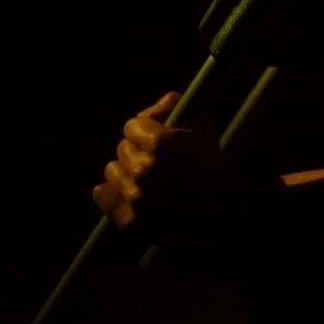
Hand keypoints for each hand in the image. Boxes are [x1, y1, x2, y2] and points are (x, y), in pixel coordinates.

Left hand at [93, 93, 278, 242]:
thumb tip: (164, 102)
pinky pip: (103, 193)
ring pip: (112, 170)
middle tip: (160, 162)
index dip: (146, 130)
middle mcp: (144, 170)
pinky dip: (112, 192)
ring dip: (127, 172)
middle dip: (138, 151)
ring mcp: (135, 197)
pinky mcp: (129, 219)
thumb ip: (182, 108)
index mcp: (162, 144)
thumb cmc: (214, 172)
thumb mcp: (207, 131)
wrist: (221, 221)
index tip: (158, 138)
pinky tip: (131, 194)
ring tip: (151, 180)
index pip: (131, 126)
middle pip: (122, 148)